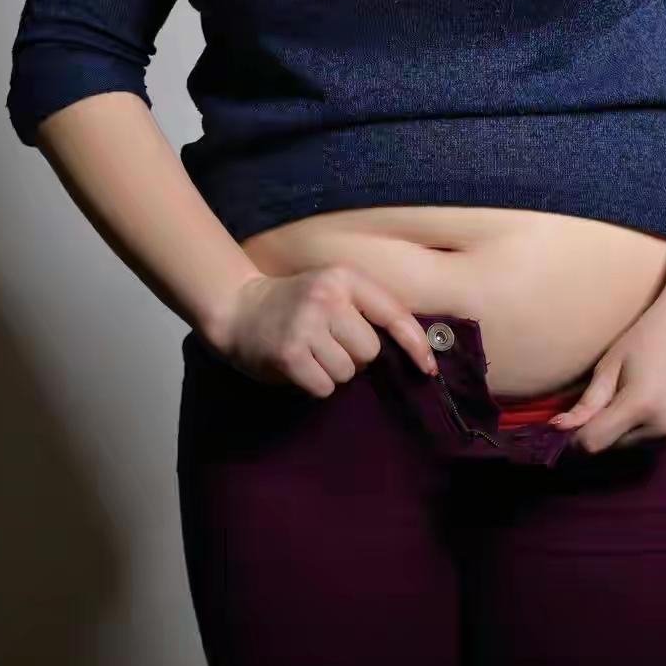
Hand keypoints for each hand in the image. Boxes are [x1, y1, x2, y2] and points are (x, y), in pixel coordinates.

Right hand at [207, 264, 438, 397]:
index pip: (394, 313)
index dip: (416, 343)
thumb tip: (412, 352)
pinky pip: (325, 387)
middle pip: (371, 351)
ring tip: (312, 353)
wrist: (237, 308)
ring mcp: (306, 325)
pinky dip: (316, 384)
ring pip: (348, 373)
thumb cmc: (296, 304)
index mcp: (344, 278)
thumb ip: (366, 311)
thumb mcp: (333, 291)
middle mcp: (327, 298)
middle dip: (356, 357)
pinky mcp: (289, 354)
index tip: (428, 368)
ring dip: (334, 372)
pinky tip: (299, 366)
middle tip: (329, 344)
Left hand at [548, 300, 665, 453]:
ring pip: (628, 446)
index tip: (568, 421)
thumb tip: (558, 428)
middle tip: (608, 395)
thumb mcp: (610, 366)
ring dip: (620, 431)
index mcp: (642, 406)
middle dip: (600, 429)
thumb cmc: (649, 338)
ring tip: (630, 395)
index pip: (593, 443)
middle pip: (611, 446)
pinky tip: (647, 404)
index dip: (575, 436)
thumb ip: (587, 404)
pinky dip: (639, 431)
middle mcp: (663, 428)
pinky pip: (649, 444)